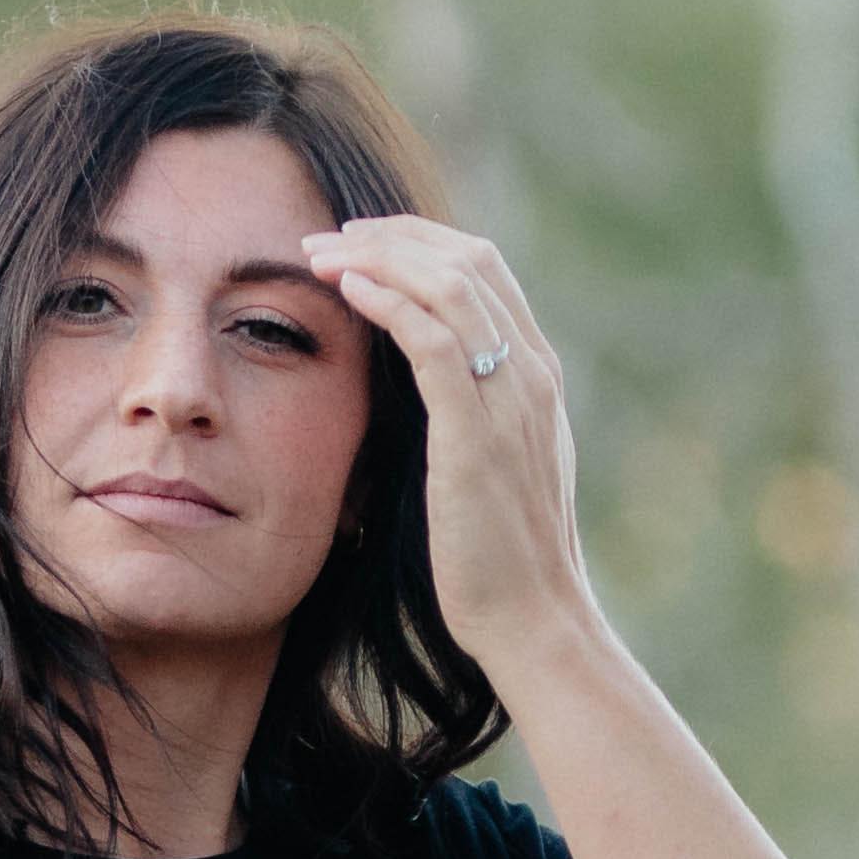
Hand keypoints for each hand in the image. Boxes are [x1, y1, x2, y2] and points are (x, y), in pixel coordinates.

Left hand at [300, 212, 595, 672]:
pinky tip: (349, 290)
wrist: (535, 622)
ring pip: (450, 287)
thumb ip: (469, 417)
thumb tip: (422, 391)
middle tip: (327, 238)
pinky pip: (434, 342)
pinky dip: (390, 302)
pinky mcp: (476, 436)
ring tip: (322, 255)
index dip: (418, 242)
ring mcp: (510, 402)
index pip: (483, 271)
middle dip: (392, 236)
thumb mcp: (492, 470)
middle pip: (468, 260)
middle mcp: (531, 375)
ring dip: (380, 258)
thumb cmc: (501, 561)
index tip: (360, 244)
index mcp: (535, 378)